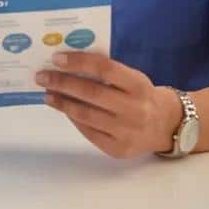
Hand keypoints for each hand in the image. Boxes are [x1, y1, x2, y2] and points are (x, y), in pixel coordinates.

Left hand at [35, 52, 181, 158]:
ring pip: (86, 115)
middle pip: (92, 93)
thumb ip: (106, 71)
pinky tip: (64, 109)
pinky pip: (89, 132)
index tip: (56, 58)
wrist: (166, 126)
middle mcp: (134, 109)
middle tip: (42, 76)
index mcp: (138, 85)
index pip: (105, 69)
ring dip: (62, 103)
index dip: (79, 62)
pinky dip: (74, 119)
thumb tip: (66, 64)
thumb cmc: (140, 95)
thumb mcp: (132, 78)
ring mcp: (127, 132)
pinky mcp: (119, 149)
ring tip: (48, 94)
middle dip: (62, 83)